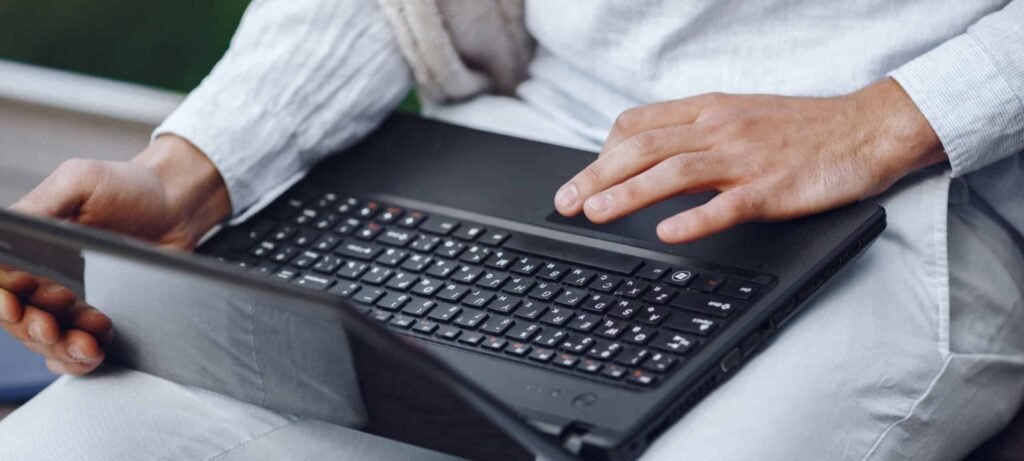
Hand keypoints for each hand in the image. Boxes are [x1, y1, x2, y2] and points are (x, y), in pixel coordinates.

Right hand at [3, 135, 230, 374]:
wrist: (178, 205)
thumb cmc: (129, 186)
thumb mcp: (79, 180)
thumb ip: (40, 204)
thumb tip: (6, 230)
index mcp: (29, 246)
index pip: (2, 283)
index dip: (3, 300)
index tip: (16, 307)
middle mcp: (44, 277)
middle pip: (19, 320)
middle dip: (33, 329)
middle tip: (54, 326)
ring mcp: (72, 302)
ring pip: (47, 341)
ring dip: (60, 348)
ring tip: (87, 343)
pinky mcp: (102, 318)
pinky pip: (77, 350)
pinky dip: (80, 358)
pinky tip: (95, 351)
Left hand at [553, 78, 944, 242]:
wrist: (866, 130)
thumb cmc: (802, 129)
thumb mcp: (739, 116)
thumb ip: (694, 132)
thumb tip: (647, 152)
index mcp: (709, 111)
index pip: (639, 124)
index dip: (602, 151)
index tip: (583, 177)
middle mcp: (720, 129)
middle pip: (644, 148)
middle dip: (597, 175)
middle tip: (566, 202)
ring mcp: (746, 159)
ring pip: (674, 172)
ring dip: (629, 193)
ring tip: (595, 213)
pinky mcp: (773, 189)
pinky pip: (727, 205)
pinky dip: (694, 219)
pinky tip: (666, 233)